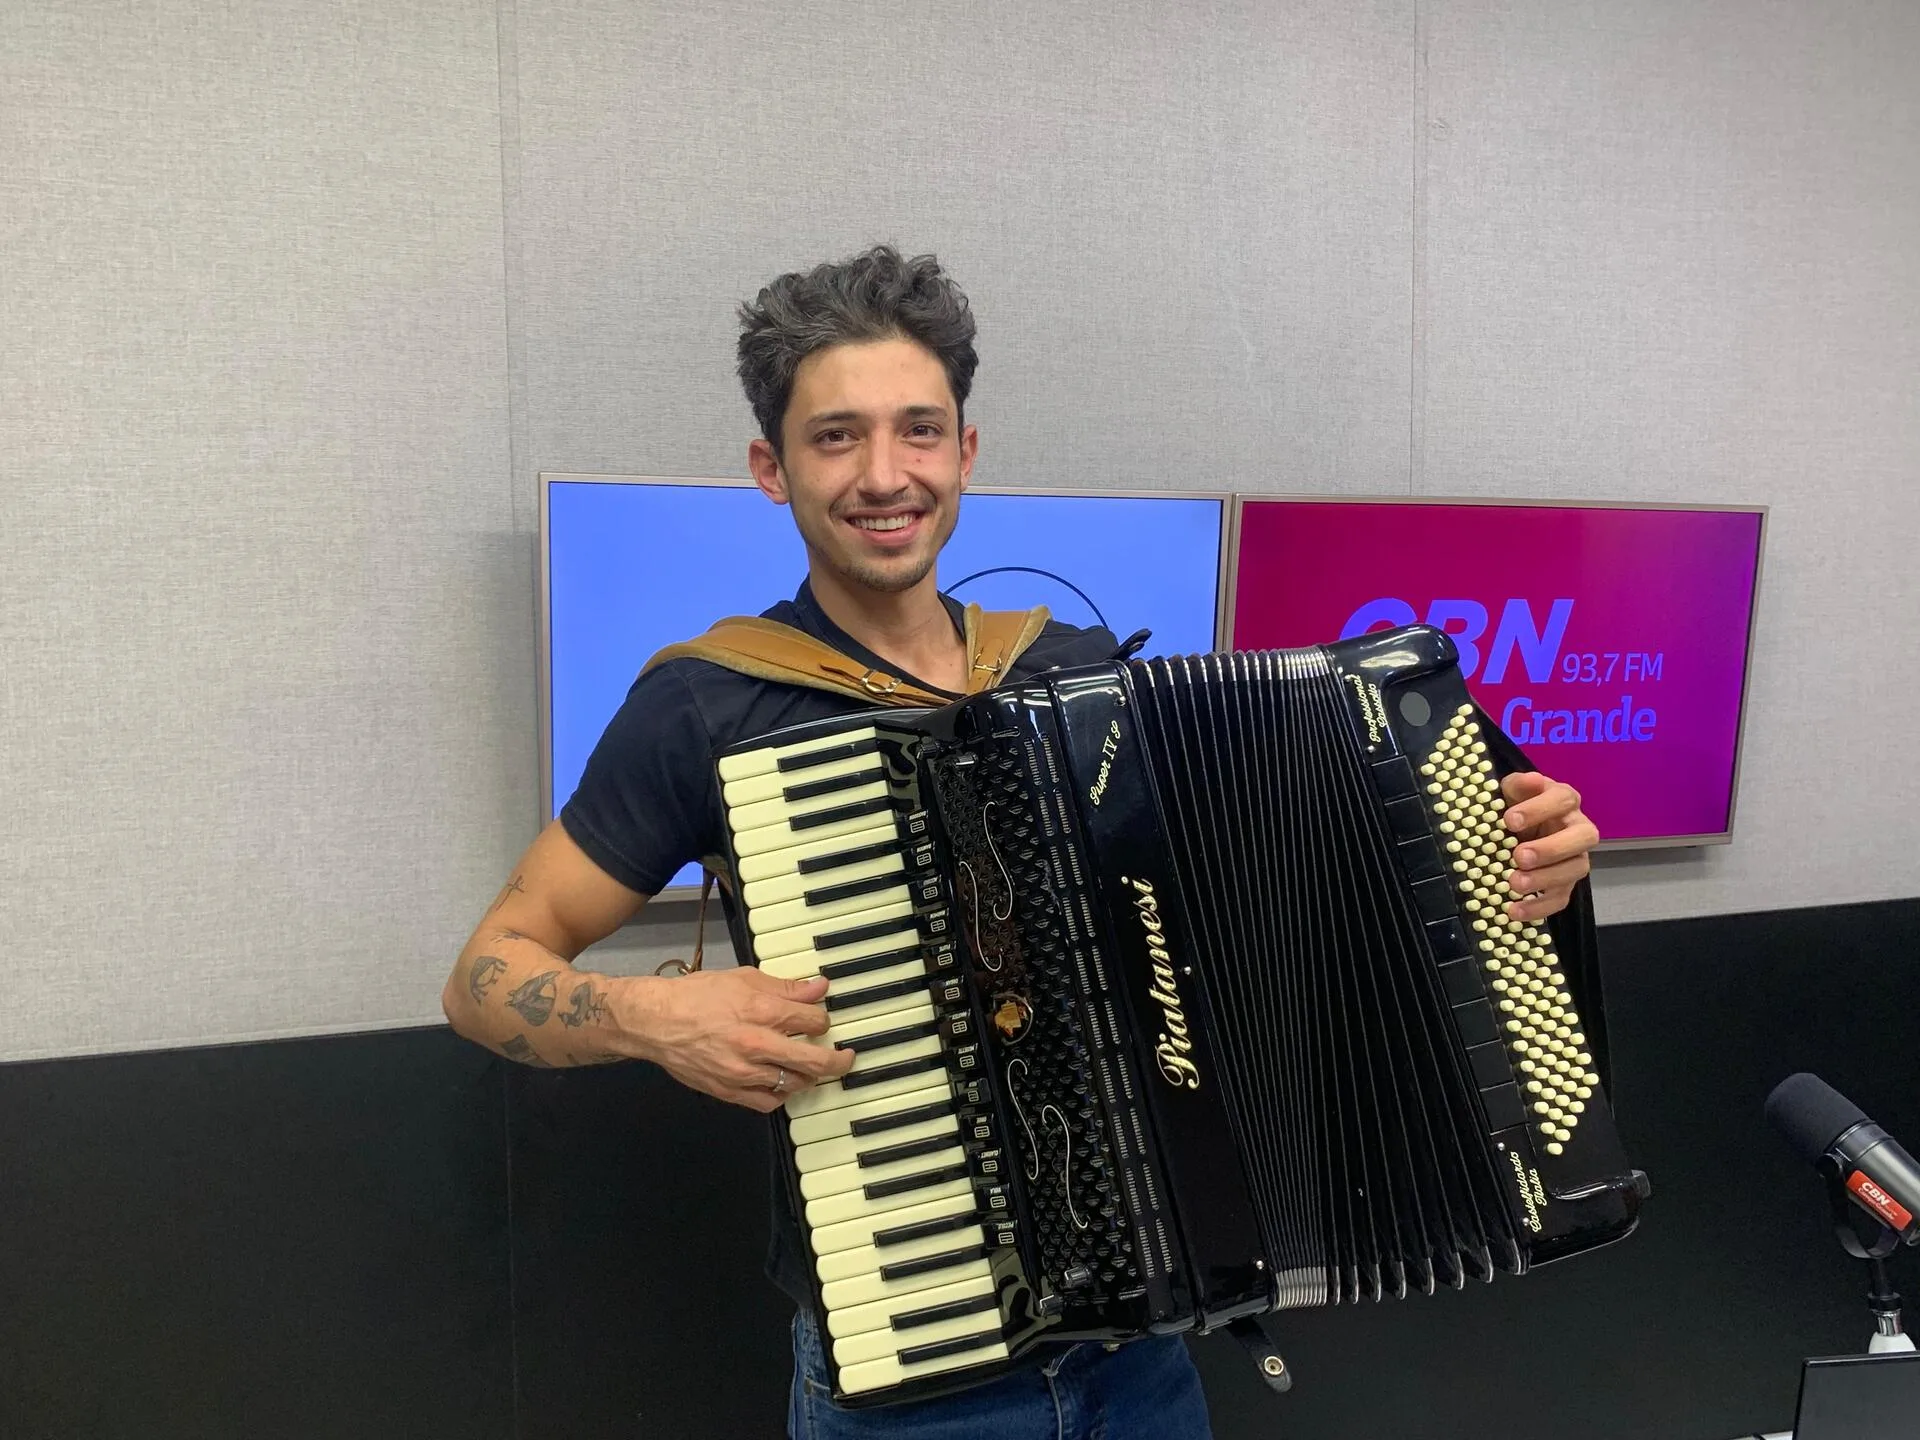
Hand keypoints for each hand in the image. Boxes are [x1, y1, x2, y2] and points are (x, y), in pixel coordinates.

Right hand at [614, 968, 854, 1113]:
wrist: (656, 1022)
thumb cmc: (697, 996)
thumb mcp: (744, 979)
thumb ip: (785, 988)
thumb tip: (818, 989)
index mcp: (761, 1011)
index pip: (814, 1020)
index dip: (823, 1019)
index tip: (820, 1019)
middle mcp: (755, 1045)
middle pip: (814, 1061)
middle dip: (838, 1060)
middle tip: (845, 1057)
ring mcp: (743, 1073)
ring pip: (794, 1083)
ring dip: (808, 1075)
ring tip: (809, 1066)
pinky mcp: (729, 1091)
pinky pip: (769, 1102)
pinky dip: (782, 1094)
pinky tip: (782, 1083)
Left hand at [1499, 771, 1599, 922]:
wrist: (1514, 830)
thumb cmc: (1516, 806)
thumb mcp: (1511, 791)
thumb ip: (1519, 785)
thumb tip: (1531, 780)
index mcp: (1564, 800)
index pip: (1563, 799)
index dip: (1539, 809)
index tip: (1510, 820)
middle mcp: (1578, 828)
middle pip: (1583, 837)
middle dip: (1551, 848)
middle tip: (1519, 856)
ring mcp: (1576, 858)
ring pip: (1575, 870)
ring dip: (1545, 879)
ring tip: (1514, 884)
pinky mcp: (1566, 884)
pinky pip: (1561, 898)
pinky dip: (1539, 907)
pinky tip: (1514, 910)